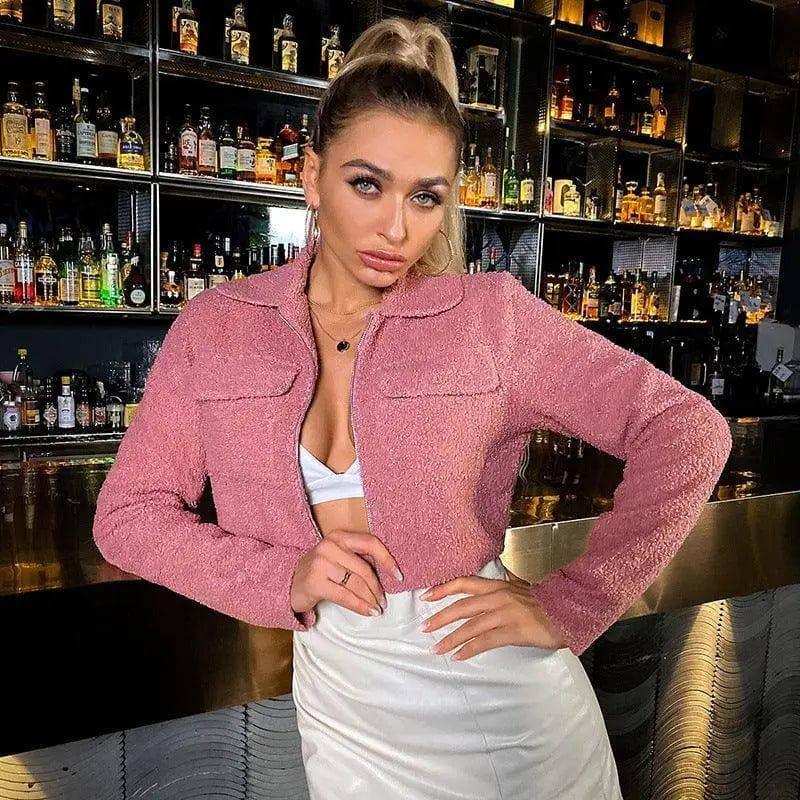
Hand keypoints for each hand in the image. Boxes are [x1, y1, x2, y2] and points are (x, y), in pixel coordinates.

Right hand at [290, 528, 402, 618]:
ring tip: (376, 608)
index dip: (387, 559)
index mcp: (339, 536)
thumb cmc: (320, 571)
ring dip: (370, 599)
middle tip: (383, 601)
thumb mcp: (338, 557)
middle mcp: (329, 545)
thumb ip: (358, 558)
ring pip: (356, 584)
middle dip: (377, 588)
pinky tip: (367, 611)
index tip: (398, 575)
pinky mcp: (314, 581)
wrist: (289, 583)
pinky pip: (344, 596)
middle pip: (364, 568)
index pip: (370, 543)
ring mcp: (320, 563)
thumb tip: (388, 573)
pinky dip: (359, 606)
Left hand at [419, 569, 568, 660]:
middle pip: (462, 606)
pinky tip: (459, 656)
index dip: (443, 589)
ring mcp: (505, 614)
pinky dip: (470, 649)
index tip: (426, 596)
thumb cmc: (544, 603)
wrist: (568, 612)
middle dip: (440, 618)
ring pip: (470, 626)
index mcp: (498, 586)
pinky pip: (486, 641)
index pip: (464, 583)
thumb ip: (501, 591)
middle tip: (424, 628)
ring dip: (451, 638)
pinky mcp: (513, 631)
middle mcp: (498, 597)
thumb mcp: (519, 591)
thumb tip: (484, 593)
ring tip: (437, 648)